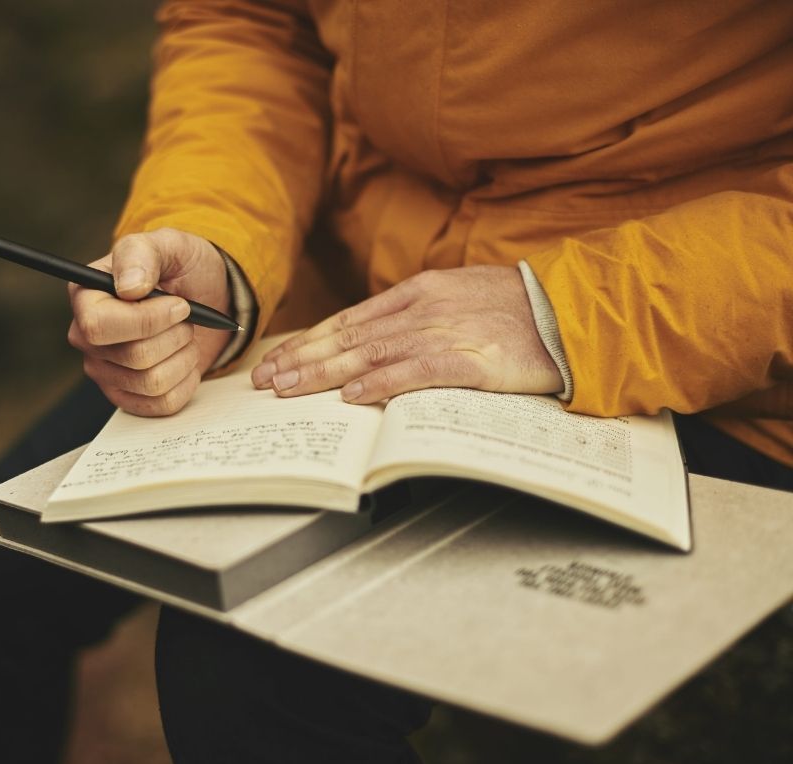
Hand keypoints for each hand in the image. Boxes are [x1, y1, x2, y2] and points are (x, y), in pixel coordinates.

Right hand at [68, 228, 231, 415]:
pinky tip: (184, 359)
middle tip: (185, 317)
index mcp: (86, 297)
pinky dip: (186, 381)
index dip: (146, 321)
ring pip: (152, 382)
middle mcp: (87, 338)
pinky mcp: (128, 396)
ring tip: (185, 336)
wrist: (205, 297)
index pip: (98, 326)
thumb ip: (143, 254)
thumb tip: (129, 287)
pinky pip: (163, 404)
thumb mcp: (168, 245)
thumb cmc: (181, 268)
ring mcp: (105, 371)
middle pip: (134, 357)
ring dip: (184, 357)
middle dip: (175, 336)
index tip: (179, 305)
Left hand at [251, 265, 562, 402]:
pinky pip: (415, 372)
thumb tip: (376, 340)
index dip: (310, 341)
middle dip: (301, 359)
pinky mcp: (470, 359)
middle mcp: (423, 308)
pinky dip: (380, 384)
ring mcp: (445, 331)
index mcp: (419, 292)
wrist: (573, 311)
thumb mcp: (460, 298)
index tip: (279, 359)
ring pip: (369, 354)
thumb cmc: (519, 310)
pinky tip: (351, 396)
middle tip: (265, 380)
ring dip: (324, 373)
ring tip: (288, 389)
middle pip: (349, 337)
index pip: (349, 320)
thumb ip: (417, 316)